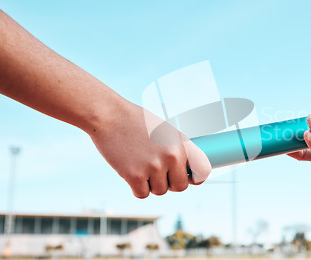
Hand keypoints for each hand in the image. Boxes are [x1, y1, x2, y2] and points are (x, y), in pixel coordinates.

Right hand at [88, 101, 210, 197]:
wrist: (109, 115)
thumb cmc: (137, 121)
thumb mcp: (165, 130)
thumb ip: (178, 147)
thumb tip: (189, 170)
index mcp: (181, 144)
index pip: (201, 170)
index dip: (196, 178)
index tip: (191, 178)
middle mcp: (171, 156)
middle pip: (180, 186)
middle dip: (171, 183)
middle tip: (160, 172)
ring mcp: (153, 167)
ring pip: (160, 191)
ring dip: (151, 184)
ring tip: (141, 165)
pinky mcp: (134, 176)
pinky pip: (142, 194)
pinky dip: (137, 188)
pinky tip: (132, 173)